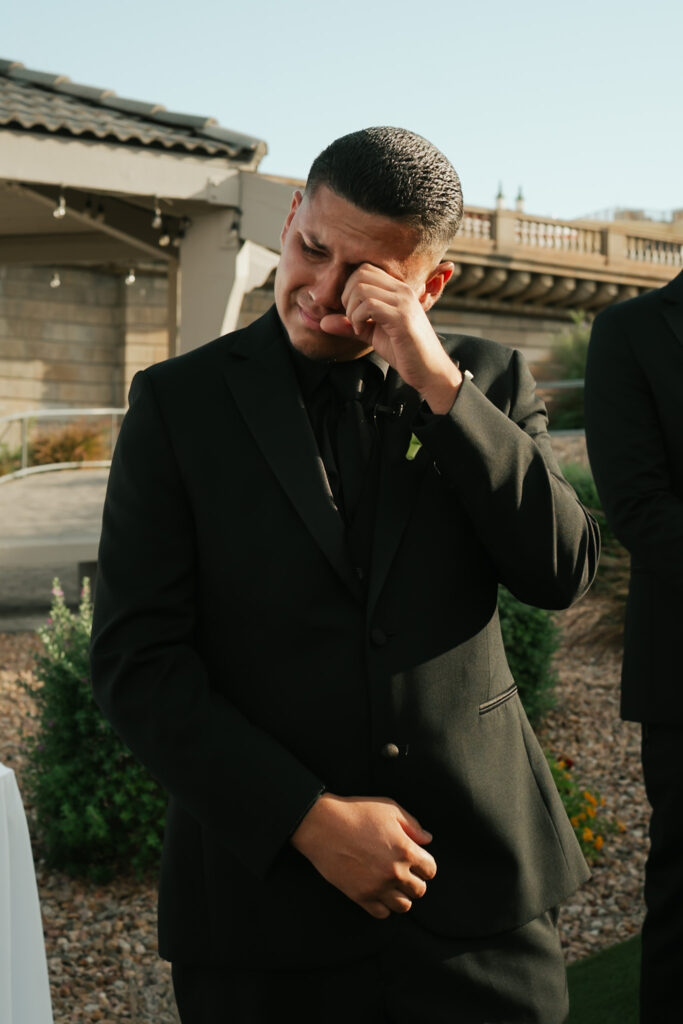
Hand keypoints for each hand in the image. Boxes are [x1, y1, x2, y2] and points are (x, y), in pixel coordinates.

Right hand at [290, 793, 436, 918]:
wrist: (323, 825)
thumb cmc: (356, 812)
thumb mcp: (389, 809)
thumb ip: (413, 825)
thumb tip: (427, 840)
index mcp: (406, 850)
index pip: (430, 870)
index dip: (424, 864)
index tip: (415, 860)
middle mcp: (395, 872)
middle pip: (420, 890)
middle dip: (414, 880)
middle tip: (403, 871)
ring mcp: (378, 887)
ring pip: (404, 906)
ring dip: (401, 895)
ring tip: (391, 883)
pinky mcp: (360, 897)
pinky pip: (382, 913)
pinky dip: (384, 906)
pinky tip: (378, 891)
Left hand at [320, 263, 461, 413]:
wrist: (429, 371)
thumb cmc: (404, 352)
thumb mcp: (372, 334)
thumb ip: (349, 325)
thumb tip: (322, 322)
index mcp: (397, 289)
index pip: (364, 270)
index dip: (349, 288)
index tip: (350, 312)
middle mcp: (402, 290)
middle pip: (360, 274)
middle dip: (347, 296)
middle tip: (351, 319)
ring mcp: (403, 302)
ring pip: (362, 288)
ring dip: (351, 309)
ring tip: (358, 327)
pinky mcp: (401, 317)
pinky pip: (369, 305)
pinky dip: (357, 318)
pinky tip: (362, 331)